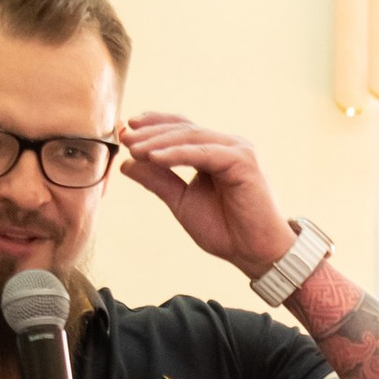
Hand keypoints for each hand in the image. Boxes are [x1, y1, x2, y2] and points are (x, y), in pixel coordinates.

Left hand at [119, 113, 293, 277]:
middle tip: (124, 137)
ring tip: (134, 149)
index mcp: (214, 152)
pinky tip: (155, 158)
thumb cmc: (225, 230)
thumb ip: (158, 181)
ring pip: (191, 137)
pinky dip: (177, 155)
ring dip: (159, 142)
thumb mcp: (181, 202)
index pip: (180, 129)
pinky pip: (203, 153)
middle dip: (150, 132)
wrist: (254, 252)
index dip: (153, 126)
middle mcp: (226, 146)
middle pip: (183, 129)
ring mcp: (237, 150)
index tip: (125, 130)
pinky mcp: (243, 161)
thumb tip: (127, 163)